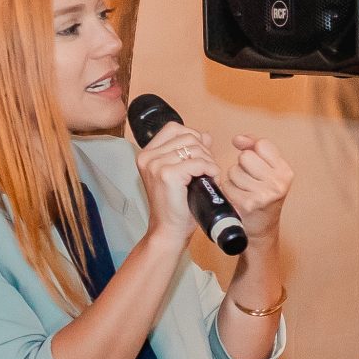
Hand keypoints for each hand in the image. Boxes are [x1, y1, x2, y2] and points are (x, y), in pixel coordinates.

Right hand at [135, 120, 217, 239]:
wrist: (169, 230)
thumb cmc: (177, 206)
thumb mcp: (183, 174)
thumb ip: (191, 152)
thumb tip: (205, 136)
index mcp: (147, 154)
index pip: (174, 128)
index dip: (193, 138)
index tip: (200, 156)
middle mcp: (148, 157)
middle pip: (187, 136)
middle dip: (204, 151)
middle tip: (207, 170)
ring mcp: (156, 165)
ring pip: (195, 148)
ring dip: (209, 161)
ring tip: (208, 176)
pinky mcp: (167, 175)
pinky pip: (198, 162)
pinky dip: (210, 169)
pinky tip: (211, 179)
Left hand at [225, 134, 294, 241]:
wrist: (262, 230)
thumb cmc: (262, 196)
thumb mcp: (267, 171)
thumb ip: (254, 148)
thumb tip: (237, 139)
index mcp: (285, 172)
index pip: (262, 145)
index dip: (252, 149)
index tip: (253, 161)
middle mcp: (278, 183)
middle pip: (245, 156)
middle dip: (242, 166)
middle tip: (250, 181)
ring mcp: (264, 194)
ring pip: (233, 171)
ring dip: (234, 180)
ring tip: (244, 191)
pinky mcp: (248, 204)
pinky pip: (227, 185)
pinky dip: (228, 191)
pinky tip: (238, 199)